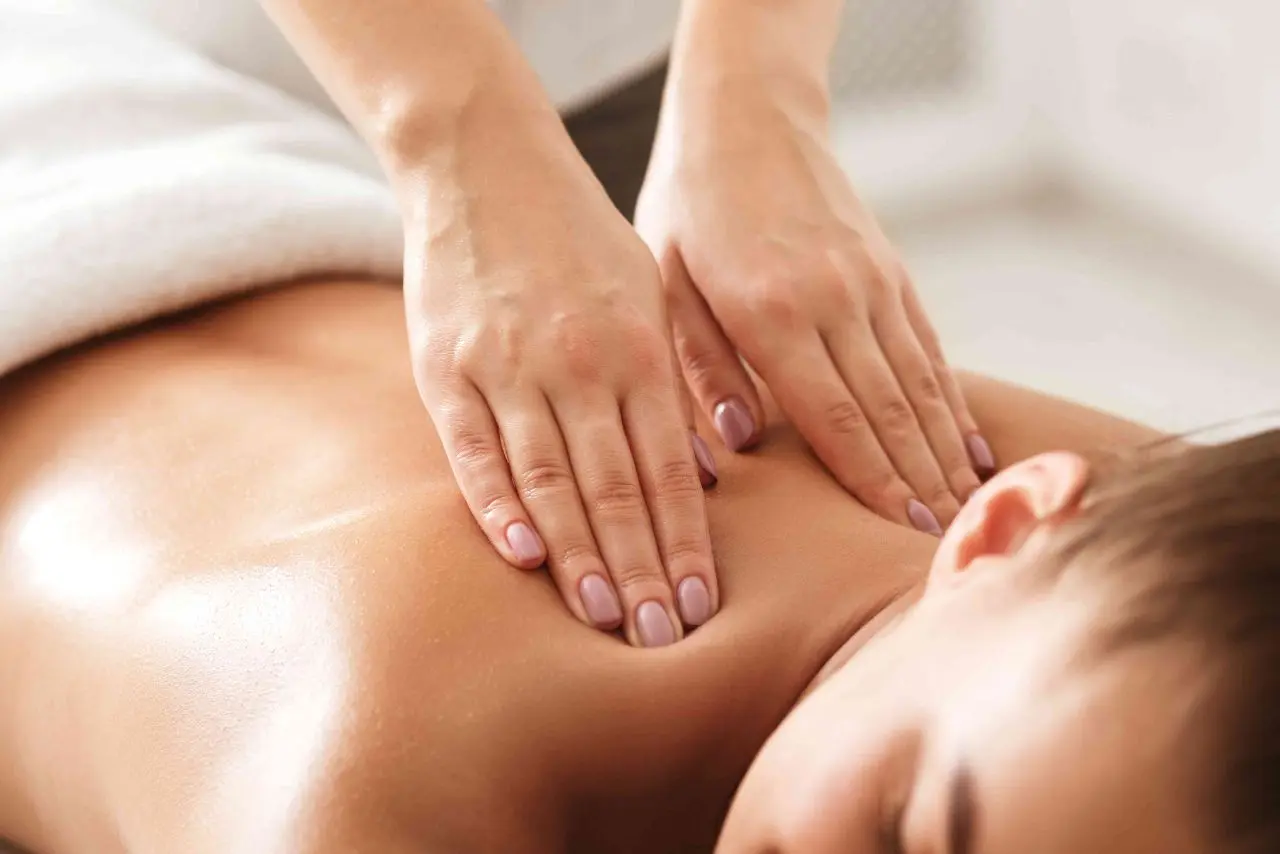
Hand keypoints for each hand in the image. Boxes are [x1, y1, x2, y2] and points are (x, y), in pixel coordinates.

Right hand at [403, 147, 717, 646]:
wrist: (486, 164)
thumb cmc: (581, 241)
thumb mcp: (647, 296)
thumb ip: (671, 384)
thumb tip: (702, 474)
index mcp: (640, 350)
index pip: (670, 469)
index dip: (686, 542)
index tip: (701, 606)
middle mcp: (581, 364)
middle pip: (617, 487)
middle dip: (642, 569)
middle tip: (660, 639)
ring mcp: (509, 366)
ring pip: (552, 477)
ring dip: (579, 554)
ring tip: (603, 617)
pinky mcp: (445, 366)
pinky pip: (474, 448)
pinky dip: (498, 503)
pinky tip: (522, 555)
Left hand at [636, 85, 993, 532]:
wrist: (748, 117)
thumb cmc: (690, 207)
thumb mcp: (666, 281)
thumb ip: (700, 363)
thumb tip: (735, 443)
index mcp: (771, 312)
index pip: (835, 417)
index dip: (874, 481)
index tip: (905, 532)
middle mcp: (836, 301)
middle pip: (889, 411)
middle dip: (921, 483)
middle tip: (949, 544)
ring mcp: (872, 284)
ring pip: (919, 384)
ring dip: (945, 452)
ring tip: (969, 510)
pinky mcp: (890, 271)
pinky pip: (929, 347)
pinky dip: (952, 401)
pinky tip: (970, 443)